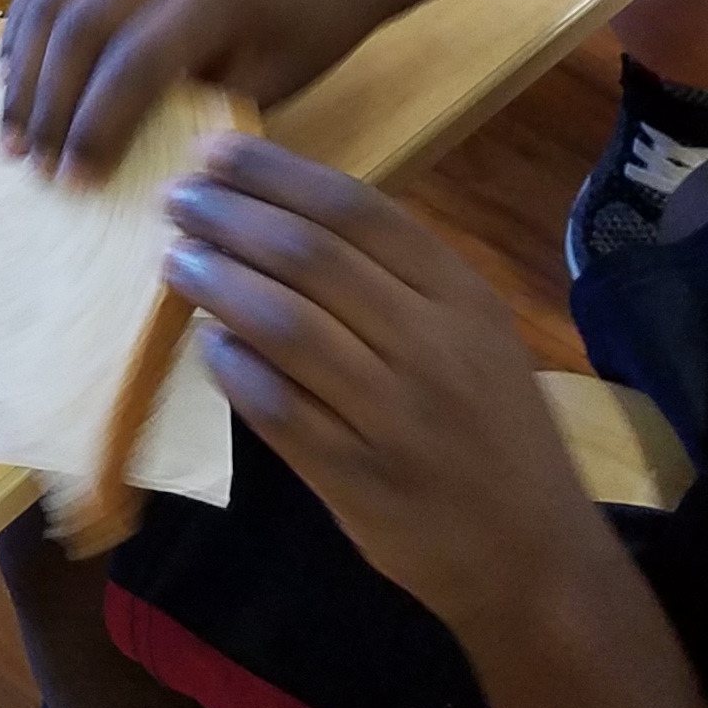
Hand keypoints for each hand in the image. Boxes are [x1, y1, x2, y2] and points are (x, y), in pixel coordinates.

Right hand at [1, 0, 415, 178]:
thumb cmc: (315, 19)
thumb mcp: (274, 79)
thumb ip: (200, 112)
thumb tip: (122, 158)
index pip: (132, 64)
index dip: (94, 128)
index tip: (73, 182)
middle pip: (78, 25)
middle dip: (44, 102)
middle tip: (28, 162)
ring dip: (22, 64)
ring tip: (9, 126)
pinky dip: (26, 19)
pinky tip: (16, 69)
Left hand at [159, 136, 605, 637]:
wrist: (533, 556)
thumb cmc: (494, 432)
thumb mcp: (475, 338)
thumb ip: (401, 281)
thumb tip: (285, 214)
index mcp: (464, 299)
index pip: (358, 211)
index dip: (276, 174)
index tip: (216, 151)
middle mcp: (433, 348)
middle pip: (312, 258)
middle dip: (232, 217)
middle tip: (178, 197)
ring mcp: (394, 417)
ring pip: (286, 326)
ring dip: (218, 283)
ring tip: (174, 258)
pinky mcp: (357, 479)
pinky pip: (277, 408)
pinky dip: (232, 368)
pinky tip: (206, 344)